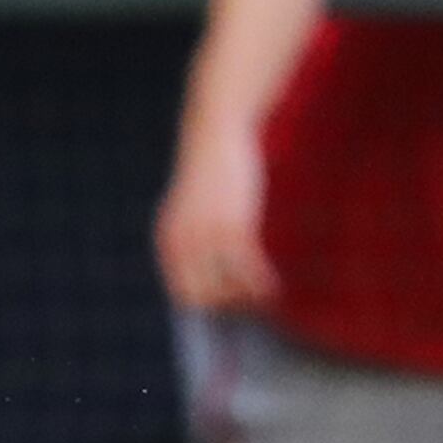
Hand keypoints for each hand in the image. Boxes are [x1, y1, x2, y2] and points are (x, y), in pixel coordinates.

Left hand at [153, 120, 279, 314]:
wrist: (215, 131)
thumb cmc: (208, 169)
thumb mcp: (190, 207)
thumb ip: (191, 236)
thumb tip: (208, 268)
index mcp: (169, 240)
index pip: (183, 294)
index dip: (207, 306)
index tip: (228, 310)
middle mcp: (183, 243)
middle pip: (203, 298)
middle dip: (228, 306)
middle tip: (250, 304)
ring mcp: (207, 236)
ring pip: (228, 289)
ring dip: (248, 298)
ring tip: (264, 297)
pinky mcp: (234, 225)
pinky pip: (248, 269)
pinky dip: (261, 283)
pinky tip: (273, 286)